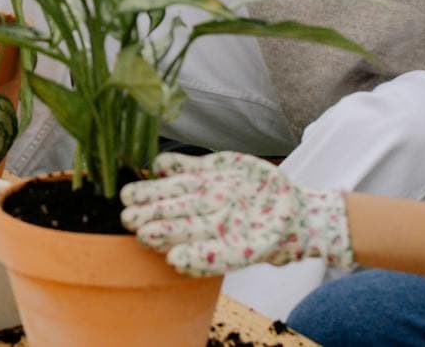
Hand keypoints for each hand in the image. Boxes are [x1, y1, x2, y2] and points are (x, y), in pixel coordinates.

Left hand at [119, 151, 352, 277]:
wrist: (295, 212)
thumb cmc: (273, 238)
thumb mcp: (248, 252)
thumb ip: (213, 258)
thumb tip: (175, 261)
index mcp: (212, 234)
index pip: (182, 236)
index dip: (163, 234)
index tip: (145, 236)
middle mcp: (206, 212)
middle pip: (174, 213)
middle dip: (150, 215)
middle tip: (128, 217)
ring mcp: (208, 189)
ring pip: (176, 190)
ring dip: (153, 191)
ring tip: (130, 195)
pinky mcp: (213, 167)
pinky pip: (188, 166)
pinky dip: (172, 164)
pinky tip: (157, 163)